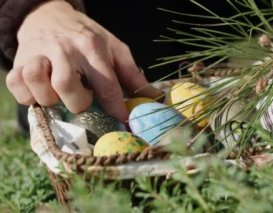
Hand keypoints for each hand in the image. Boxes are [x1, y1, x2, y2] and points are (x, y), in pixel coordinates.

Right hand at [6, 0, 161, 121]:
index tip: (122, 121)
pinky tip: (40, 92)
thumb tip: (156, 99)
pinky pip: (17, 84)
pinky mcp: (18, 61)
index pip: (107, 84)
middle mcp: (65, 50)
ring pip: (37, 82)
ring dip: (49, 97)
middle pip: (67, 85)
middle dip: (78, 102)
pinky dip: (27, 95)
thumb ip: (133, 76)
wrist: (51, 15)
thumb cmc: (87, 37)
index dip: (116, 108)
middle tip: (83, 101)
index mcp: (93, 47)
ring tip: (59, 95)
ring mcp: (38, 53)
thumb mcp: (115, 49)